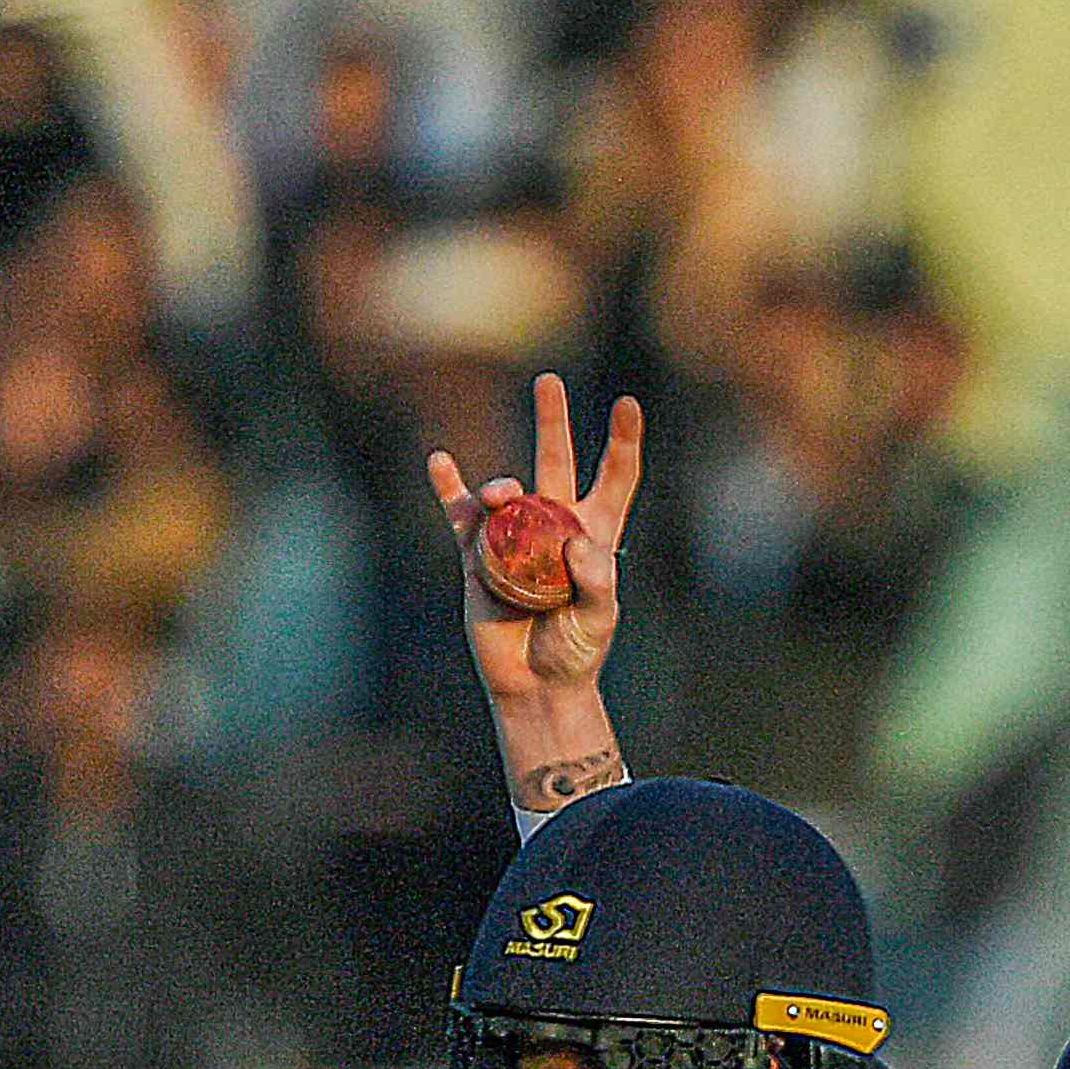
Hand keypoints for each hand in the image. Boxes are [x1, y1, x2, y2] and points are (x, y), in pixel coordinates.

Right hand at [425, 369, 638, 806]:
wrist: (534, 686)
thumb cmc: (576, 654)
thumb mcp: (599, 619)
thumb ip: (595, 579)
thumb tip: (572, 536)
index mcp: (593, 535)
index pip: (613, 479)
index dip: (621, 443)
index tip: (628, 405)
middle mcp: (554, 526)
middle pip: (554, 462)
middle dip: (552, 422)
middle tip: (547, 382)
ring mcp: (514, 537)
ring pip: (506, 491)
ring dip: (501, 486)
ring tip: (500, 495)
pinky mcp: (478, 555)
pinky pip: (461, 516)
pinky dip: (449, 489)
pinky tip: (440, 463)